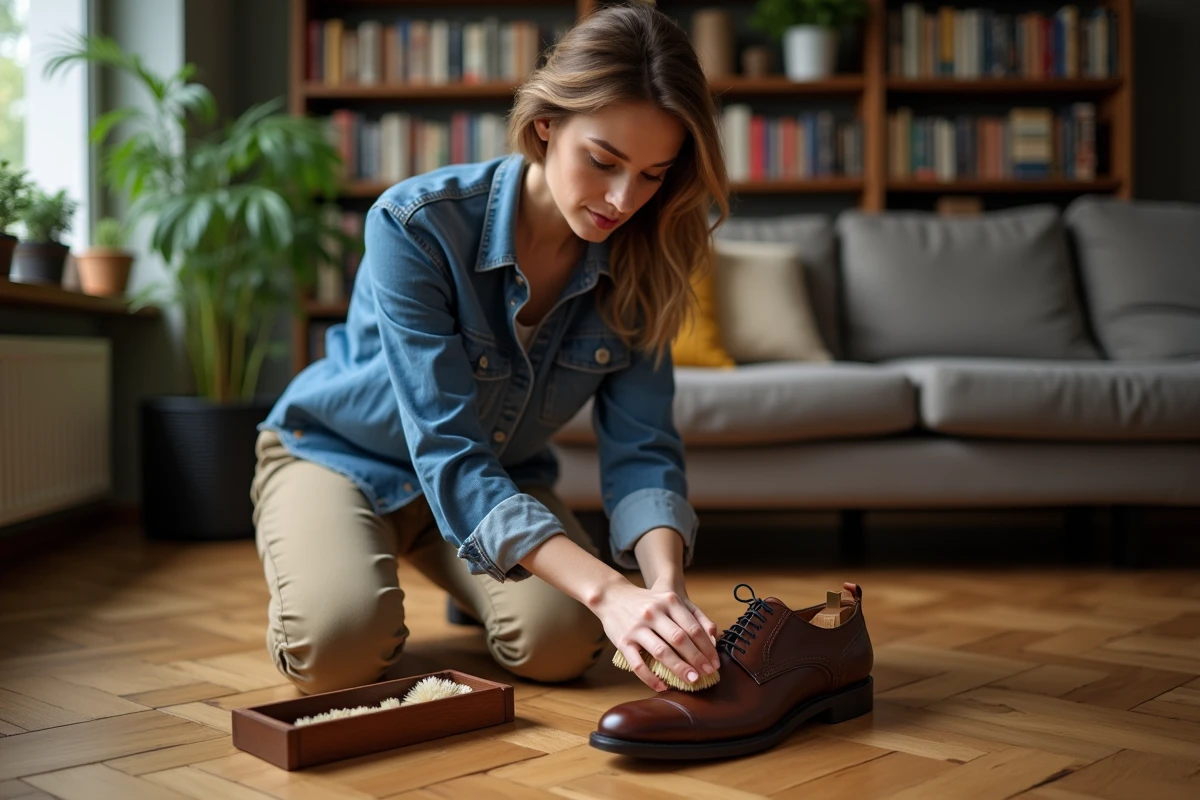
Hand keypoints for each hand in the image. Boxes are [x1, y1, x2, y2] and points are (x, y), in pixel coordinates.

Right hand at [593, 578, 721, 691]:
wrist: (612, 596)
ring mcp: (637, 627)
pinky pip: (638, 664)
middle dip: (697, 659)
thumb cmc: (647, 602)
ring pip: (661, 652)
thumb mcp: (669, 600)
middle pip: (680, 640)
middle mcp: (653, 613)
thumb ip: (692, 615)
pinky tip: (662, 686)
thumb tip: (712, 639)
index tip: (714, 662)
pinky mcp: (623, 641)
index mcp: (668, 602)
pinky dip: (651, 678)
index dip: (706, 647)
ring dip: (679, 668)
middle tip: (708, 673)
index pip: (692, 628)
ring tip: (691, 680)